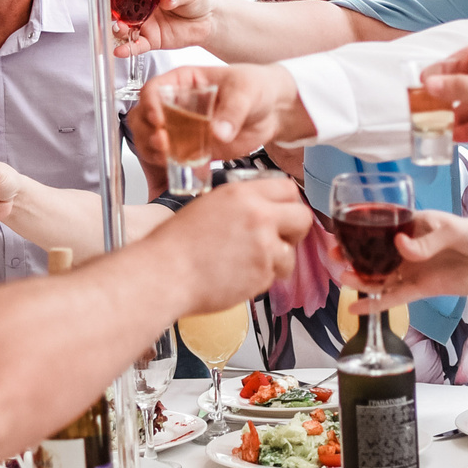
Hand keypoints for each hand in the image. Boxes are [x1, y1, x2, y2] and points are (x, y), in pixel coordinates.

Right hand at [112, 0, 215, 57]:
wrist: (209, 20)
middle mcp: (143, 8)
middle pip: (123, 11)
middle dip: (114, 13)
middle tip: (113, 13)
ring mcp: (146, 25)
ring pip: (127, 29)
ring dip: (119, 30)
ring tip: (119, 28)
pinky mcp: (152, 40)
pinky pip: (137, 46)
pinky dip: (128, 49)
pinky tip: (119, 51)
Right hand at [127, 63, 313, 168]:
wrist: (273, 112)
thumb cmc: (257, 88)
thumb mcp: (246, 91)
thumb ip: (232, 111)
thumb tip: (218, 131)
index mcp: (183, 81)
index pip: (153, 89)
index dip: (150, 104)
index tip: (159, 119)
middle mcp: (176, 104)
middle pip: (143, 116)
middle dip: (147, 132)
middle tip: (163, 142)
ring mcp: (181, 128)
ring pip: (150, 139)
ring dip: (153, 150)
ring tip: (169, 157)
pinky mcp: (190, 148)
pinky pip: (169, 158)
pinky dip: (168, 165)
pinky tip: (178, 167)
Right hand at [149, 174, 312, 312]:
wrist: (165, 273)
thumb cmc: (175, 245)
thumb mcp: (208, 206)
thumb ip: (240, 204)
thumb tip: (262, 210)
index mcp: (242, 194)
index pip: (288, 189)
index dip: (288, 204)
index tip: (283, 214)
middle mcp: (258, 216)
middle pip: (302, 217)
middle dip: (294, 231)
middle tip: (279, 240)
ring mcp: (263, 246)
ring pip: (291, 253)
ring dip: (276, 261)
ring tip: (248, 264)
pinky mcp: (262, 273)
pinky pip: (274, 276)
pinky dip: (260, 279)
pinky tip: (237, 275)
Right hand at [346, 212, 467, 306]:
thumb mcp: (457, 230)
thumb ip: (428, 240)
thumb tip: (402, 247)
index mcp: (416, 223)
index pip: (382, 224)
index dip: (359, 228)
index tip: (340, 232)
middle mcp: (411, 245)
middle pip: (374, 251)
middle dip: (352, 253)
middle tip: (334, 255)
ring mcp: (415, 268)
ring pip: (381, 274)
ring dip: (361, 277)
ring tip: (343, 278)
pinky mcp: (423, 288)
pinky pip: (395, 296)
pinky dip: (376, 302)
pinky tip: (357, 307)